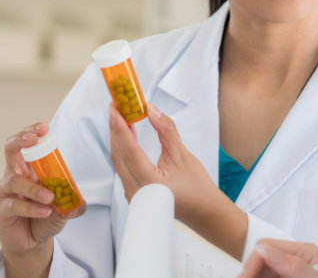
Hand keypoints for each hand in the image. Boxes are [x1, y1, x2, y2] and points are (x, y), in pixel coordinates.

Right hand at [0, 123, 86, 276]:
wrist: (32, 241)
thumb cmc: (44, 217)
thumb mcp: (63, 209)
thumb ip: (73, 203)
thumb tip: (80, 202)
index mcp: (29, 168)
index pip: (26, 142)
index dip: (32, 132)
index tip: (44, 128)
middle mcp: (14, 175)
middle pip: (10, 149)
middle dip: (20, 140)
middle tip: (33, 140)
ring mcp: (6, 192)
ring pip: (13, 180)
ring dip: (32, 187)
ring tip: (49, 197)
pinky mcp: (2, 210)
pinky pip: (13, 204)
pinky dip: (30, 207)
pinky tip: (44, 211)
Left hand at [109, 102, 246, 258]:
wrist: (203, 211)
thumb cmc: (197, 188)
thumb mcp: (183, 155)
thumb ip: (166, 131)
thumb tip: (151, 110)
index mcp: (150, 184)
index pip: (129, 151)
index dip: (120, 128)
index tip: (114, 109)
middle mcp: (137, 192)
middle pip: (119, 155)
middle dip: (115, 129)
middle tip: (116, 107)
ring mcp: (133, 194)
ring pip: (119, 161)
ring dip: (118, 138)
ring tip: (120, 116)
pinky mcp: (133, 192)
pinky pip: (123, 167)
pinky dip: (123, 149)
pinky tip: (125, 134)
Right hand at [237, 239, 317, 277]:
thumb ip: (293, 266)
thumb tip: (264, 249)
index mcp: (303, 252)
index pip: (266, 247)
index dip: (252, 263)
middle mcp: (293, 261)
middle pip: (259, 263)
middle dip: (250, 275)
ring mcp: (288, 274)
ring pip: (260, 275)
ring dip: (253, 277)